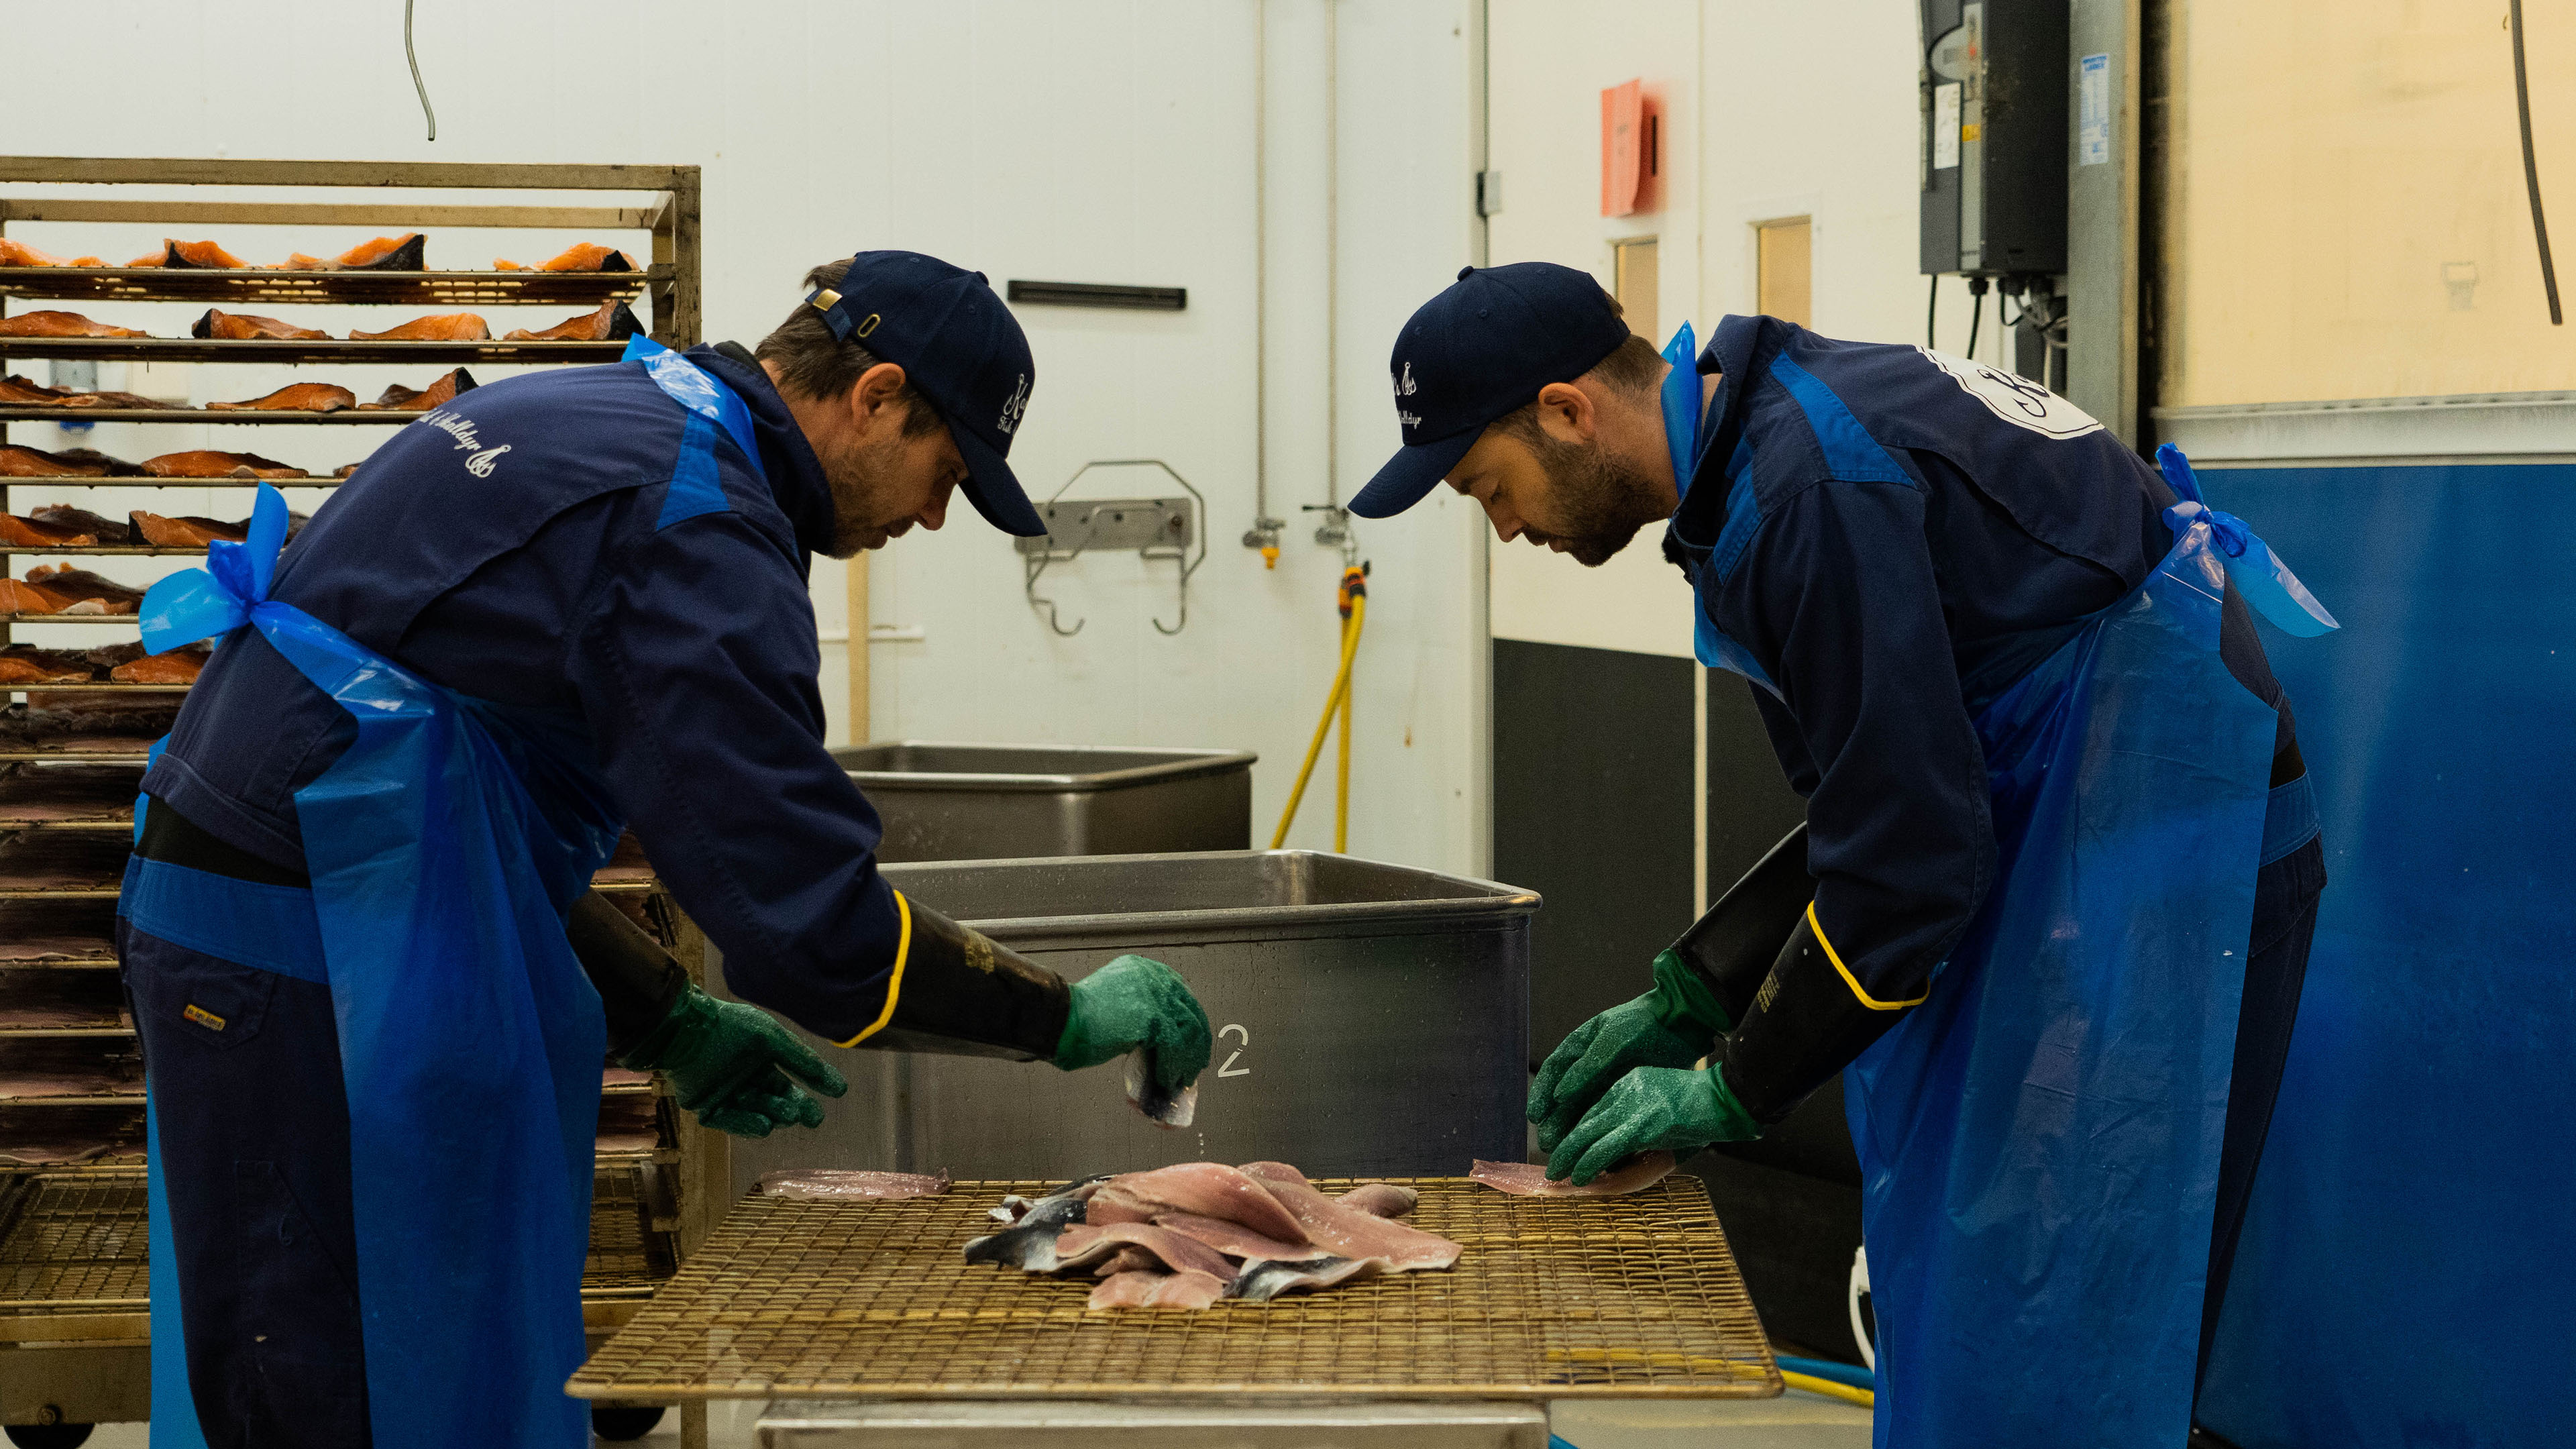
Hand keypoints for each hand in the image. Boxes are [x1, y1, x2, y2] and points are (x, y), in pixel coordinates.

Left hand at [619, 987, 848, 1138]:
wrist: (685, 1032)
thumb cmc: (730, 1028)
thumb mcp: (771, 1037)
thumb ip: (801, 1058)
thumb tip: (835, 1084)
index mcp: (761, 1059)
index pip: (793, 1076)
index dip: (815, 1082)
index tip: (837, 1091)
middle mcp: (746, 1078)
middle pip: (779, 1098)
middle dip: (798, 1108)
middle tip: (814, 1117)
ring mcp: (727, 1094)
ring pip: (758, 1111)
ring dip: (775, 1114)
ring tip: (789, 1115)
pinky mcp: (708, 1108)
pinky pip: (732, 1121)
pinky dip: (748, 1125)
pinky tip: (765, 1125)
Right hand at [1053, 954, 1210, 1094]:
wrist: (1057, 1020)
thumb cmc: (1077, 1019)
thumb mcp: (1117, 1010)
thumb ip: (1140, 1018)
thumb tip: (1159, 1043)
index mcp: (1143, 971)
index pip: (1181, 997)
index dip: (1190, 1025)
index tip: (1193, 1046)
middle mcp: (1153, 976)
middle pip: (1190, 1012)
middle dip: (1195, 1045)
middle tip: (1192, 1068)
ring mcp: (1154, 994)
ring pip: (1187, 1031)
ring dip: (1186, 1061)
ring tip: (1179, 1080)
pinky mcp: (1151, 1015)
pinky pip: (1173, 1047)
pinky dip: (1171, 1068)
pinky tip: (1164, 1080)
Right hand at [1528, 950, 1728, 1152]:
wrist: (1681, 1024)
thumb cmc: (1644, 1024)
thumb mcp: (1612, 1040)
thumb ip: (1587, 1066)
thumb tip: (1559, 1095)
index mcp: (1580, 1046)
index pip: (1553, 1072)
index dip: (1541, 1095)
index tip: (1534, 1116)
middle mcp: (1589, 1067)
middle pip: (1565, 1098)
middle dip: (1555, 1122)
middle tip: (1549, 1144)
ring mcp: (1607, 1082)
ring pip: (1584, 1111)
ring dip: (1573, 1131)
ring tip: (1566, 1153)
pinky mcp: (1625, 1096)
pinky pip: (1607, 1117)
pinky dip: (1600, 1132)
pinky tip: (1596, 1149)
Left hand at [1546, 1065, 1759, 1184]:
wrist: (1726, 1098)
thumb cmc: (1704, 1106)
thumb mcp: (1665, 1105)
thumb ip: (1644, 1122)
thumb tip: (1625, 1150)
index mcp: (1630, 1083)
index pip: (1593, 1109)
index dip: (1577, 1132)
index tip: (1566, 1148)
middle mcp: (1625, 1091)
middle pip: (1584, 1120)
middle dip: (1566, 1145)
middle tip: (1553, 1164)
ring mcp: (1632, 1107)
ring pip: (1587, 1134)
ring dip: (1569, 1157)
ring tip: (1558, 1174)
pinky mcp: (1641, 1126)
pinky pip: (1604, 1147)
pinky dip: (1587, 1163)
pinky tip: (1578, 1176)